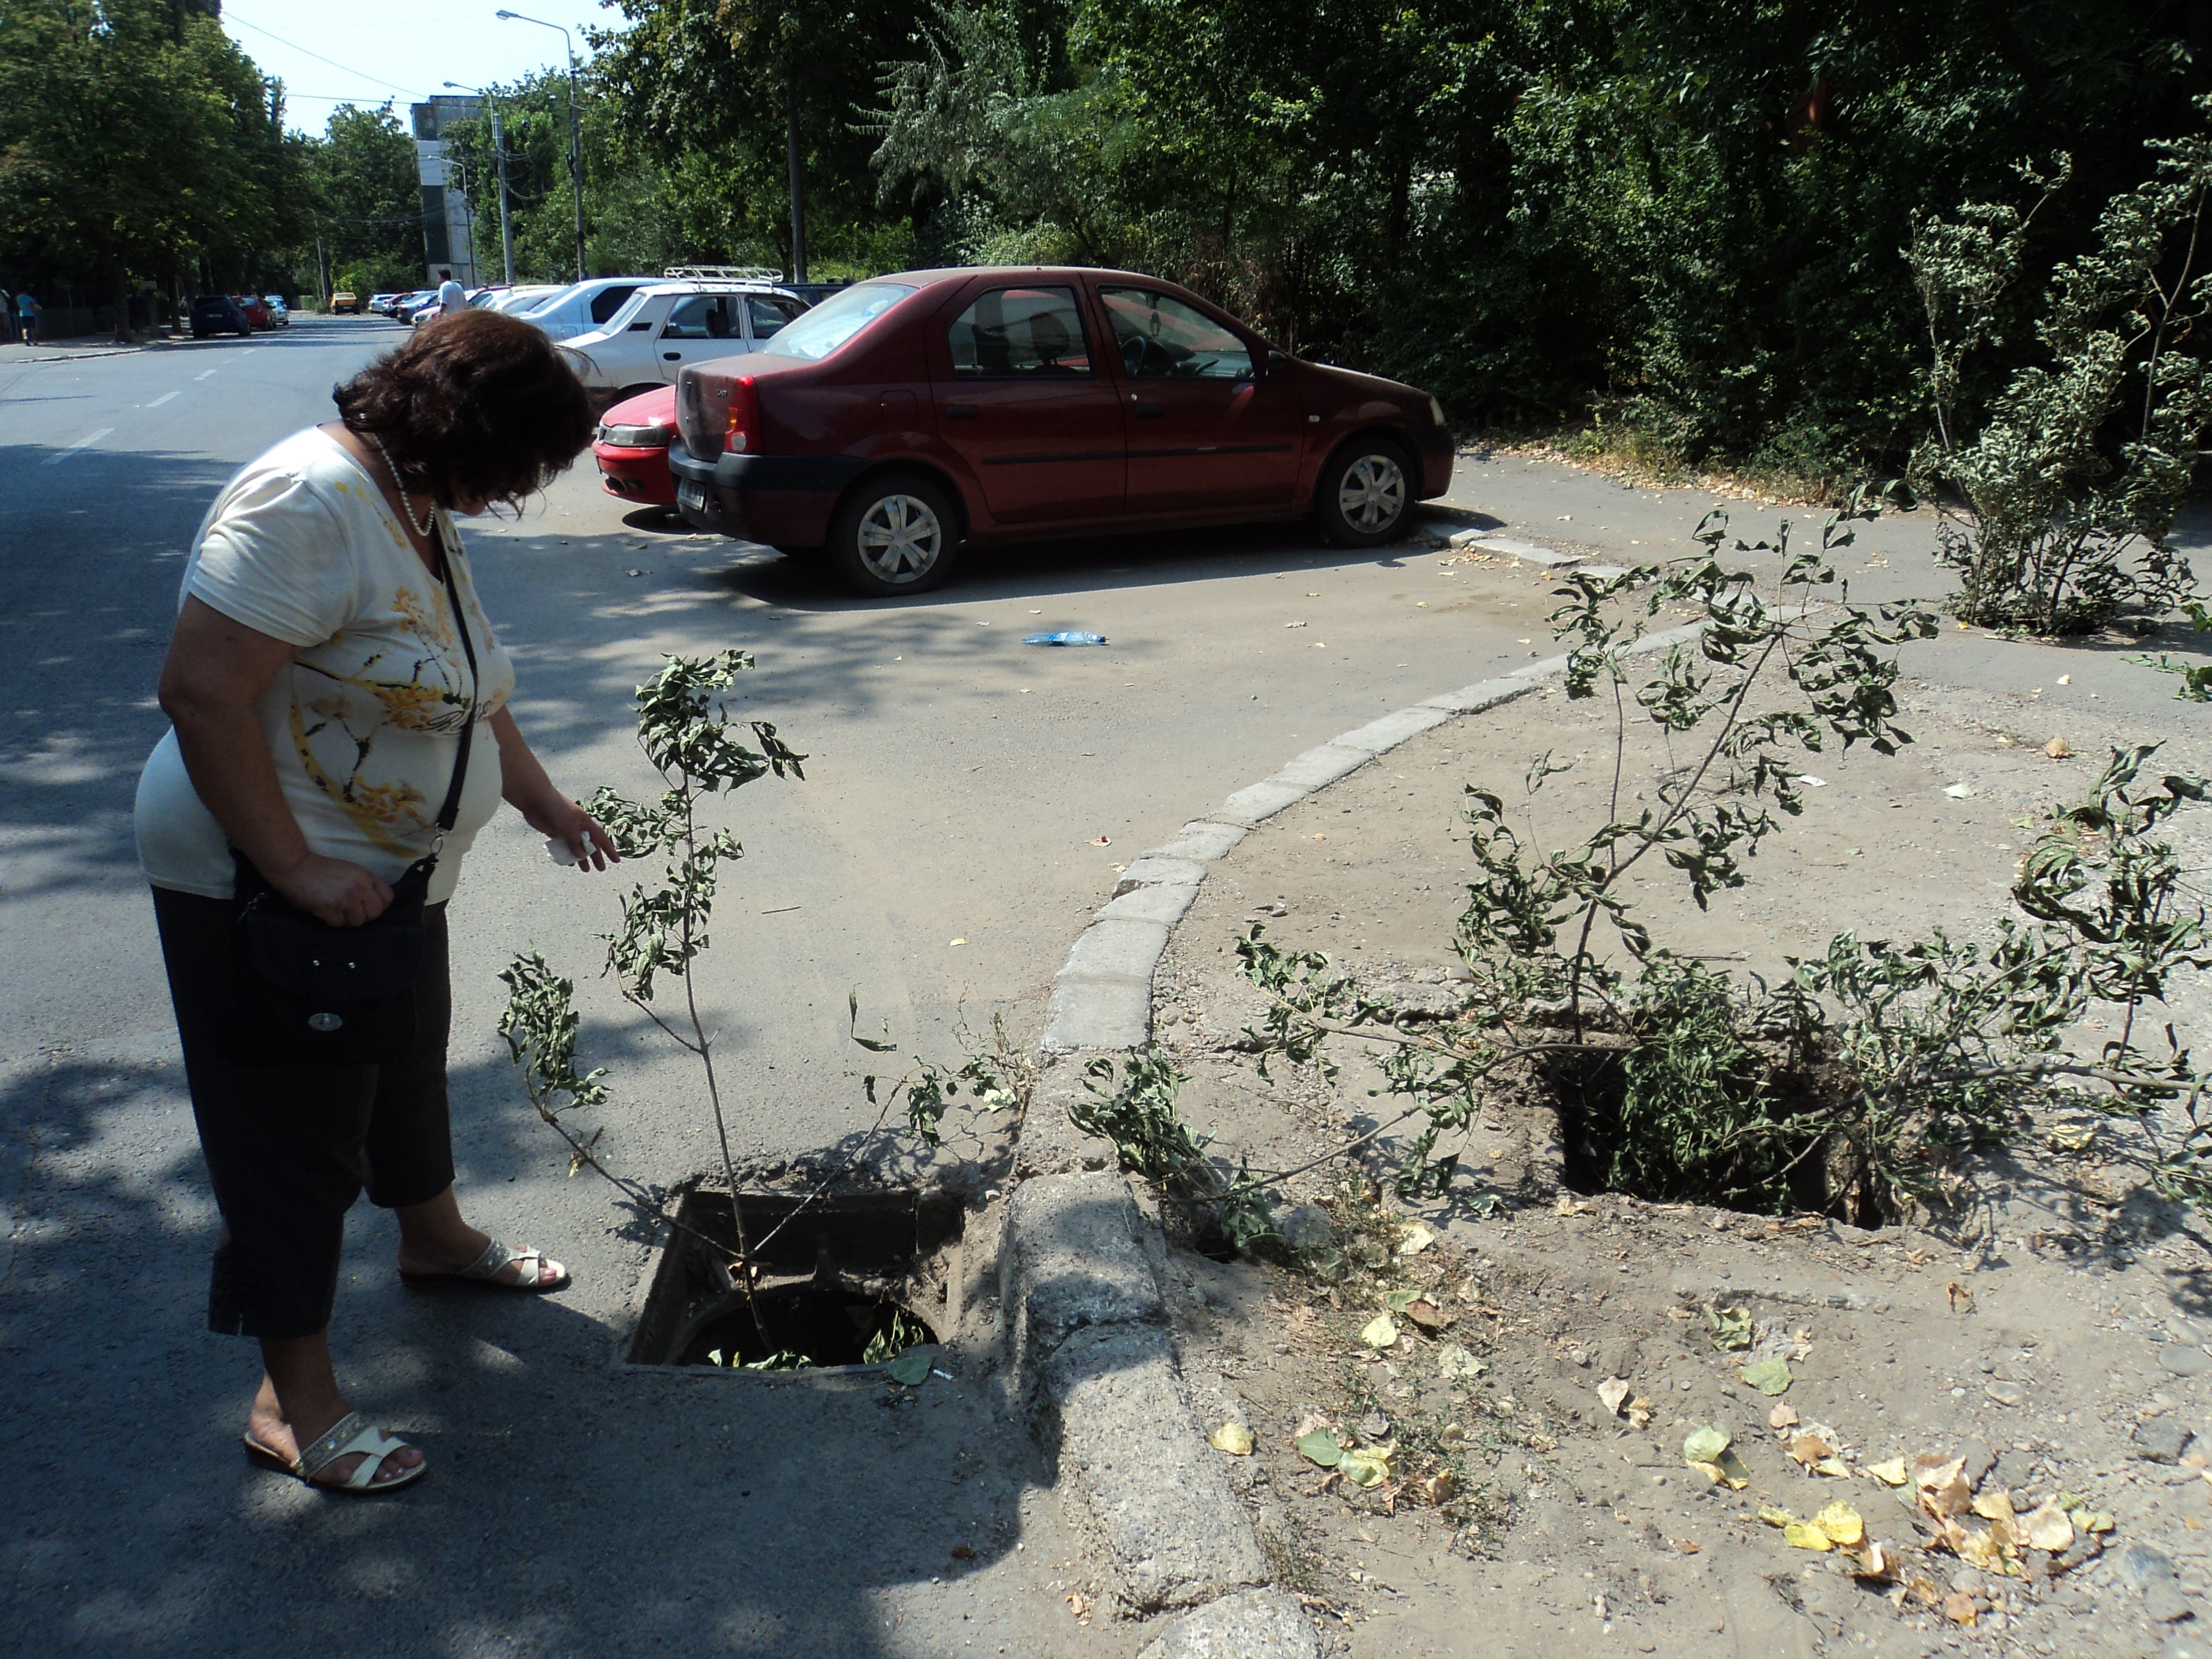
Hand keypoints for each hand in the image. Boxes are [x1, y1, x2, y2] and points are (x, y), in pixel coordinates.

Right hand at [270, 853, 392, 926]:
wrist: (295, 867)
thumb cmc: (321, 869)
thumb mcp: (350, 871)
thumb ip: (364, 884)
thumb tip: (373, 902)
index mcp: (366, 876)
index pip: (388, 897)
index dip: (380, 905)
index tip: (368, 906)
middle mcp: (359, 887)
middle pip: (375, 913)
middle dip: (364, 915)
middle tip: (351, 911)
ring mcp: (346, 899)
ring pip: (358, 922)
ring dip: (347, 919)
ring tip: (336, 910)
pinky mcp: (330, 909)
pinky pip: (339, 924)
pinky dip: (332, 920)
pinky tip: (325, 911)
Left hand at [530, 795, 618, 872]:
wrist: (537, 799)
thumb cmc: (558, 810)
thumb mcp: (570, 828)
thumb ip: (576, 843)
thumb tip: (582, 856)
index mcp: (586, 823)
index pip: (601, 838)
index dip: (609, 849)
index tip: (616, 861)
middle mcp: (578, 826)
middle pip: (590, 844)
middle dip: (596, 856)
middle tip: (600, 869)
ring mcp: (566, 829)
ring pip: (576, 847)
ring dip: (581, 858)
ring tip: (585, 869)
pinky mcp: (554, 831)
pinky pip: (563, 846)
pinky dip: (566, 854)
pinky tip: (567, 862)